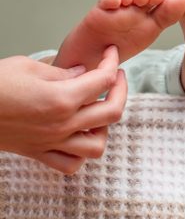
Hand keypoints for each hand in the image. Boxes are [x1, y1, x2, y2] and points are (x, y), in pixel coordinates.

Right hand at [0, 45, 126, 173]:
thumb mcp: (29, 67)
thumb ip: (63, 72)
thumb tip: (83, 73)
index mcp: (61, 98)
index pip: (103, 80)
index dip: (111, 62)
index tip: (111, 54)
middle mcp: (62, 123)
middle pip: (112, 111)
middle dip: (121, 90)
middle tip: (116, 77)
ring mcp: (52, 141)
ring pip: (97, 145)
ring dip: (105, 126)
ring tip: (99, 109)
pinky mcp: (39, 152)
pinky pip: (70, 164)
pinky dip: (81, 152)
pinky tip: (79, 135)